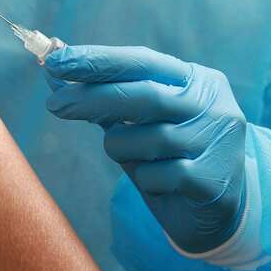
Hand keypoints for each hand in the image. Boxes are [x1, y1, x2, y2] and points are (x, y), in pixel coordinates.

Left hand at [44, 45, 247, 253]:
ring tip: (125, 154)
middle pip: (145, 96)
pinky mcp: (214, 180)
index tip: (54, 62)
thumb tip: (51, 75)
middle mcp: (214, 105)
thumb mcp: (137, 122)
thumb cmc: (169, 155)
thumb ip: (102, 98)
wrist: (218, 210)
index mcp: (196, 80)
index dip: (96, 60)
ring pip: (147, 138)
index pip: (142, 60)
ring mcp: (218, 142)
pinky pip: (157, 175)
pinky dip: (144, 179)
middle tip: (55, 106)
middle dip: (93, 98)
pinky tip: (156, 182)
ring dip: (120, 147)